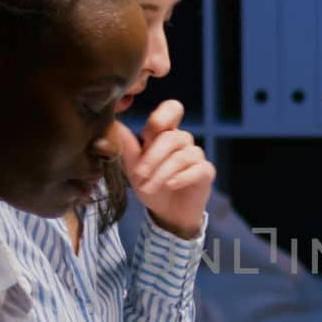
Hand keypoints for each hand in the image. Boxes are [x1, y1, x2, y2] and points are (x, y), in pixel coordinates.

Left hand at [112, 100, 214, 237]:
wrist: (167, 213)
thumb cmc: (151, 185)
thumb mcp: (134, 168)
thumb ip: (127, 148)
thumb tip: (114, 125)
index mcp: (165, 132)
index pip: (172, 109)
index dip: (161, 118)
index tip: (144, 137)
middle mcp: (183, 140)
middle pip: (171, 137)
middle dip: (152, 157)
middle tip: (139, 175)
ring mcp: (196, 156)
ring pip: (181, 156)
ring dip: (161, 173)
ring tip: (148, 188)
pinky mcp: (206, 172)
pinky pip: (197, 169)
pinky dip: (181, 178)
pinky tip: (170, 185)